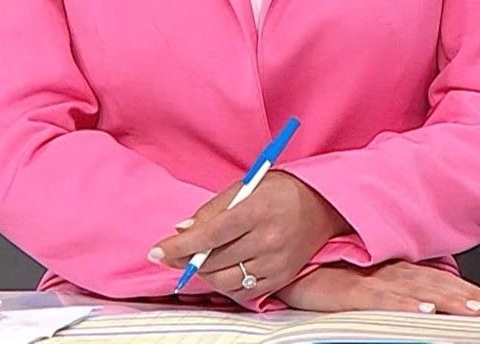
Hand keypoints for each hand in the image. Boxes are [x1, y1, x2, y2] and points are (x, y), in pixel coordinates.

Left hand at [148, 172, 347, 300]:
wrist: (323, 204)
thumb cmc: (280, 190)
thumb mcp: (246, 186)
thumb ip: (212, 209)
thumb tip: (181, 231)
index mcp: (257, 210)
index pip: (210, 234)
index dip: (180, 247)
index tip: (156, 252)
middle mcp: (269, 239)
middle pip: (214, 260)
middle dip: (187, 260)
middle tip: (175, 253)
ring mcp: (277, 263)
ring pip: (225, 280)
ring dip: (205, 273)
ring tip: (200, 260)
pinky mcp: (282, 278)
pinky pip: (243, 292)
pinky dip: (225, 284)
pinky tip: (222, 270)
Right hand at [277, 261, 479, 316]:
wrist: (280, 252)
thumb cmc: (314, 265)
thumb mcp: (356, 272)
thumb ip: (386, 281)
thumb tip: (420, 294)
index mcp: (389, 266)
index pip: (434, 279)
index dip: (463, 290)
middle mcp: (383, 269)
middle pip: (432, 285)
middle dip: (466, 298)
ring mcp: (365, 279)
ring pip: (414, 291)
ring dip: (445, 301)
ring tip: (473, 310)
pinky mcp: (344, 292)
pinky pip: (378, 300)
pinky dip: (402, 305)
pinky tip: (423, 313)